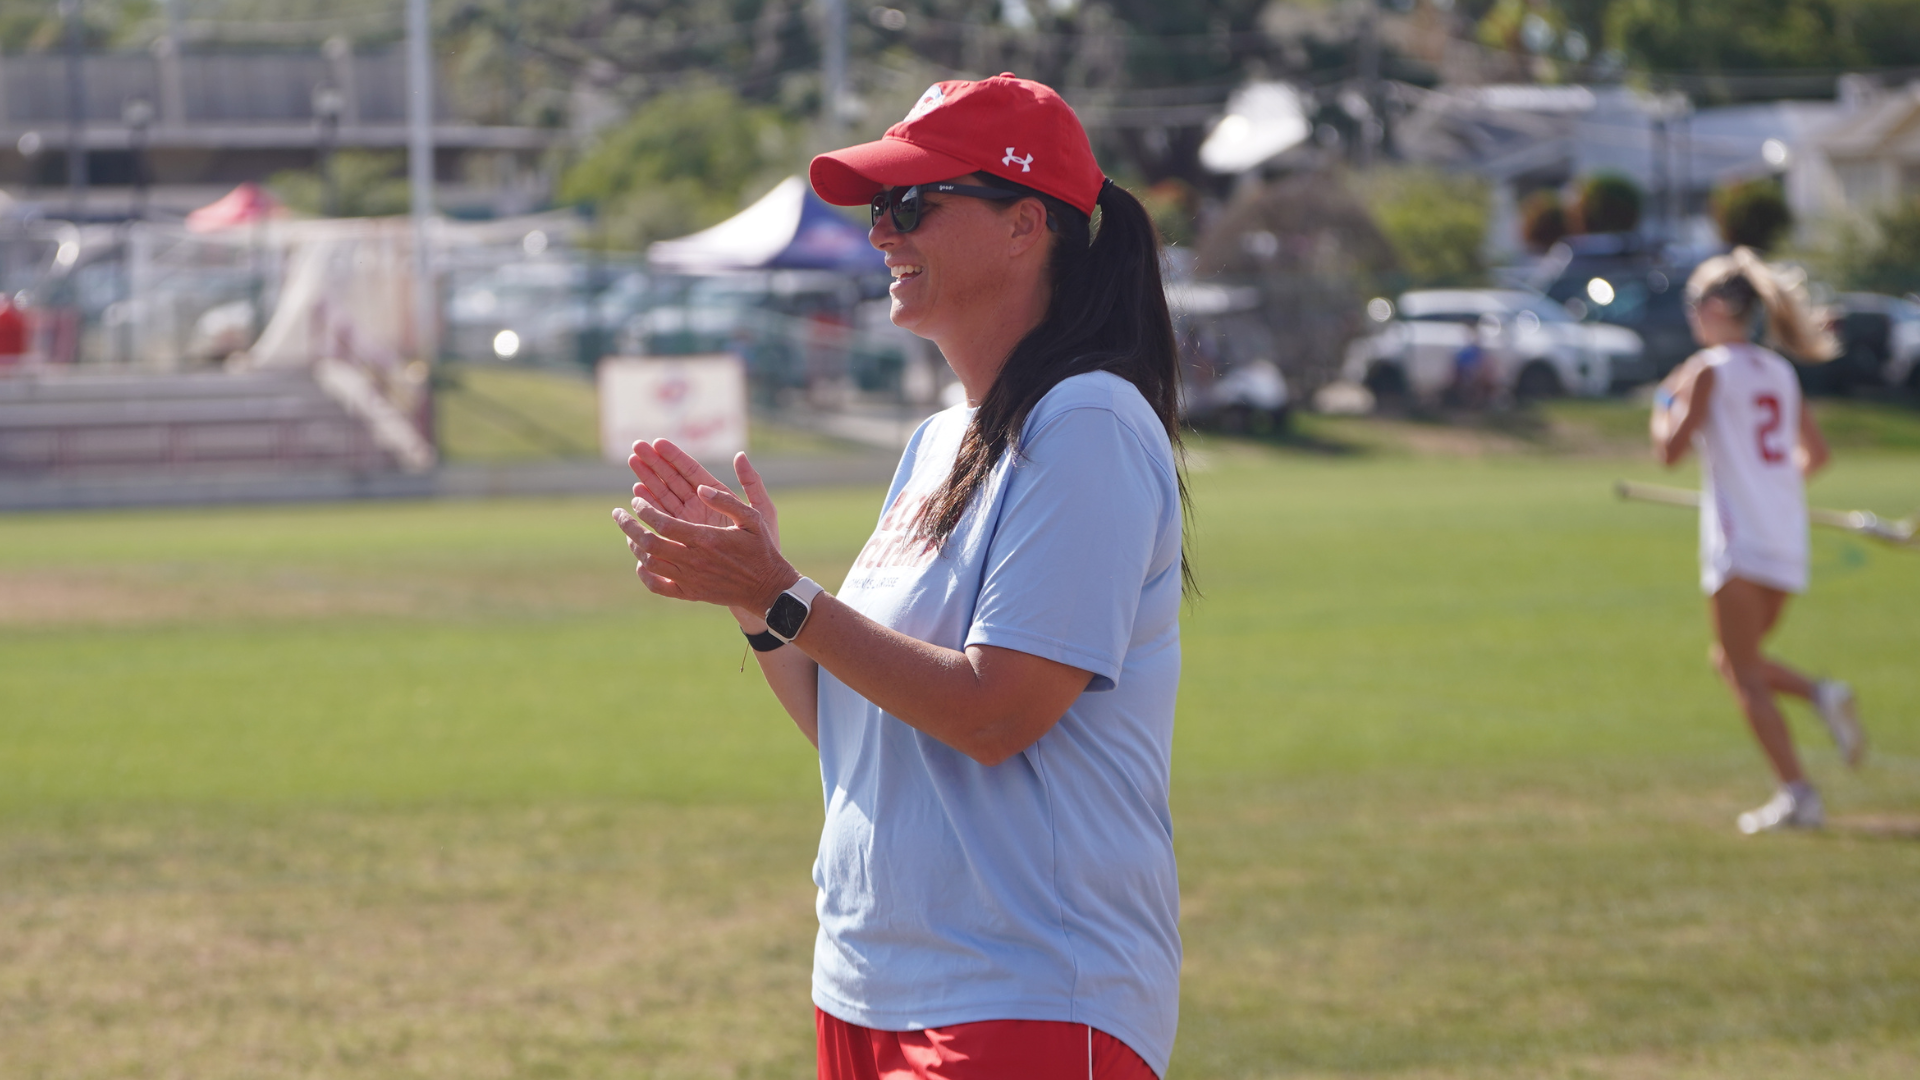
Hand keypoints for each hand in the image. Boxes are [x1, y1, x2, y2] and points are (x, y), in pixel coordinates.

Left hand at [612, 483, 797, 612]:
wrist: (767, 588)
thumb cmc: (761, 549)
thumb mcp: (753, 518)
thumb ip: (727, 500)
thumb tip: (700, 487)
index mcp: (706, 539)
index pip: (664, 523)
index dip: (645, 510)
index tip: (636, 499)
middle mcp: (694, 560)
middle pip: (649, 543)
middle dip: (629, 526)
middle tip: (618, 514)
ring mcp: (690, 579)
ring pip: (650, 563)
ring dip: (635, 546)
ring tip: (629, 533)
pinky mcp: (690, 594)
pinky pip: (658, 586)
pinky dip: (644, 574)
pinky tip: (640, 562)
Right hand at [628, 440, 779, 547]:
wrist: (758, 580)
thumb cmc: (764, 545)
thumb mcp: (762, 512)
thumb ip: (752, 484)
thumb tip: (740, 456)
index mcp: (718, 496)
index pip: (692, 471)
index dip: (674, 456)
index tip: (657, 442)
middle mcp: (701, 507)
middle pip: (673, 480)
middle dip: (655, 463)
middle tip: (636, 446)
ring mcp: (690, 523)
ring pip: (664, 496)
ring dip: (648, 480)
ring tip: (633, 462)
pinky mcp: (683, 539)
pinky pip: (663, 520)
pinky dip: (651, 506)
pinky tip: (638, 493)